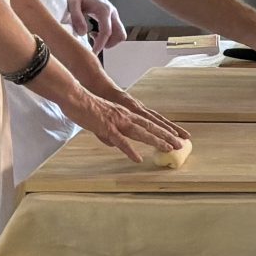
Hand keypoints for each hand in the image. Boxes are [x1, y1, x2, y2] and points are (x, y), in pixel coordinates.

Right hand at [42, 74, 185, 162]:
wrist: (75, 97)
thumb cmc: (86, 108)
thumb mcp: (103, 121)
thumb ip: (110, 133)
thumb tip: (115, 145)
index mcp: (126, 114)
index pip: (149, 122)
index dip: (163, 129)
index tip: (176, 136)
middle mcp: (126, 116)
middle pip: (150, 127)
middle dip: (167, 136)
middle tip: (181, 144)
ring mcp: (117, 121)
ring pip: (141, 133)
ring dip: (156, 141)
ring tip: (169, 149)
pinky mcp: (106, 127)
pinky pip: (120, 141)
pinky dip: (129, 150)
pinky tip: (137, 158)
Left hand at [64, 0, 124, 51]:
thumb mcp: (72, 3)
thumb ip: (77, 17)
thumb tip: (83, 33)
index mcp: (104, 10)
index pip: (107, 32)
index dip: (101, 44)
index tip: (93, 52)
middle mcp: (113, 13)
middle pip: (120, 34)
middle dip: (109, 43)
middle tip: (94, 44)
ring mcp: (114, 14)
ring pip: (120, 34)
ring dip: (109, 40)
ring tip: (93, 36)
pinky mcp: (112, 16)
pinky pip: (116, 30)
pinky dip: (108, 36)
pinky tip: (94, 32)